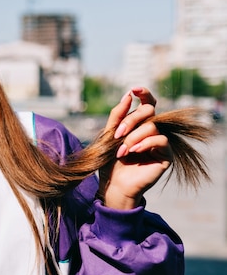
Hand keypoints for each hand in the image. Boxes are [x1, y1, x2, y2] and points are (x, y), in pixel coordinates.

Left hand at [99, 87, 172, 209]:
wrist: (113, 184)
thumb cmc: (110, 161)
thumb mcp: (110, 135)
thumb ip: (117, 116)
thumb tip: (128, 95)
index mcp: (139, 124)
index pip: (147, 104)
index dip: (144, 94)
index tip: (134, 89)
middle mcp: (152, 131)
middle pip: (149, 111)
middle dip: (130, 120)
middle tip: (117, 134)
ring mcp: (160, 143)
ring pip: (152, 126)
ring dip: (133, 137)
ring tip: (121, 151)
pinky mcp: (166, 155)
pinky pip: (161, 140)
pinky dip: (145, 143)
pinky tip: (133, 152)